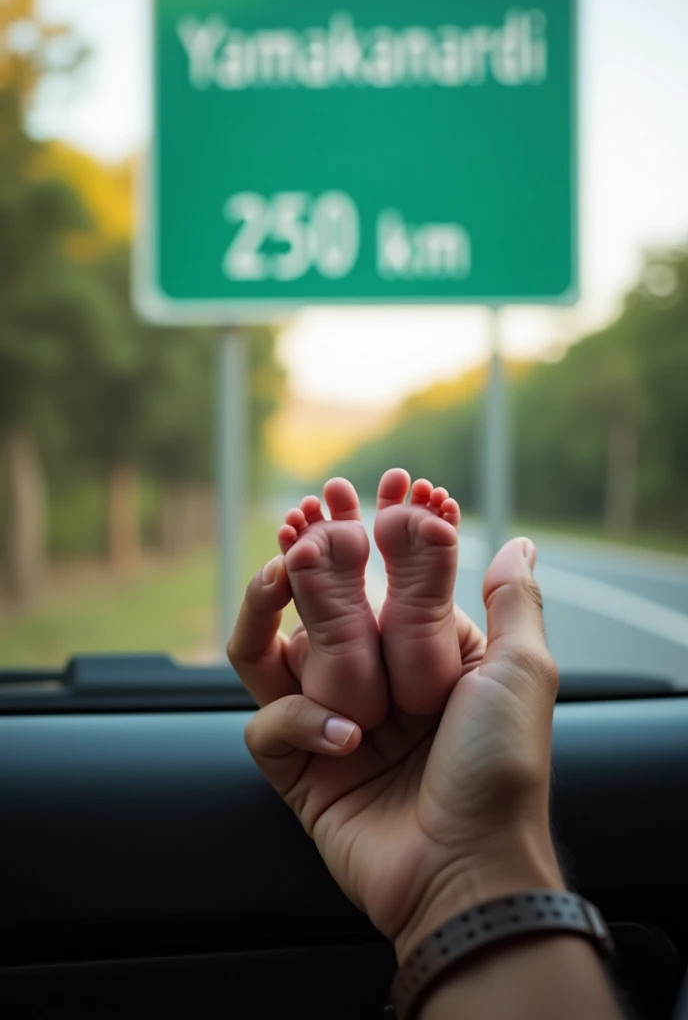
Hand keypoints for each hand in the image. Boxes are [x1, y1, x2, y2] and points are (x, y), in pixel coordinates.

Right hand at [228, 538, 564, 961]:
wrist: (469, 871)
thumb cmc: (500, 770)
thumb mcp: (521, 673)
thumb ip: (513, 602)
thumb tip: (518, 544)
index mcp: (421, 662)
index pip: (382, 584)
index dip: (371, 536)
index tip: (362, 491)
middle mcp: (372, 688)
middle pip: (320, 609)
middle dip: (308, 557)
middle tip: (303, 515)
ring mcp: (331, 727)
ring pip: (271, 656)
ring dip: (263, 613)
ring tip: (276, 578)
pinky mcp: (299, 772)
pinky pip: (270, 727)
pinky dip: (298, 722)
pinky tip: (345, 736)